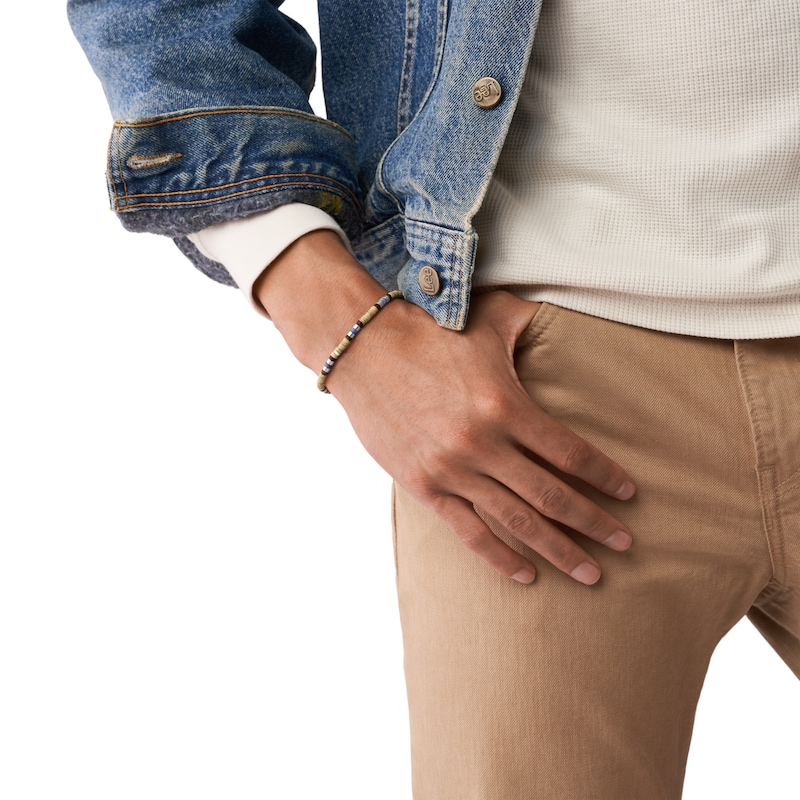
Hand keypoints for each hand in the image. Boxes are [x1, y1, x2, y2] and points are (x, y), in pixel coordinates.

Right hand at [257, 232, 634, 584]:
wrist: (363, 350)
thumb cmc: (428, 333)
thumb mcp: (487, 323)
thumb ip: (531, 325)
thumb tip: (568, 314)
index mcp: (506, 405)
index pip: (570, 453)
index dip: (605, 476)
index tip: (629, 494)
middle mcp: (484, 444)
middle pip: (552, 496)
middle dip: (594, 524)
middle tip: (625, 544)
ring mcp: (452, 470)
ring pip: (517, 522)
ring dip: (558, 550)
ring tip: (591, 573)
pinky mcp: (424, 486)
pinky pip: (469, 532)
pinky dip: (500, 557)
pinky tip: (527, 575)